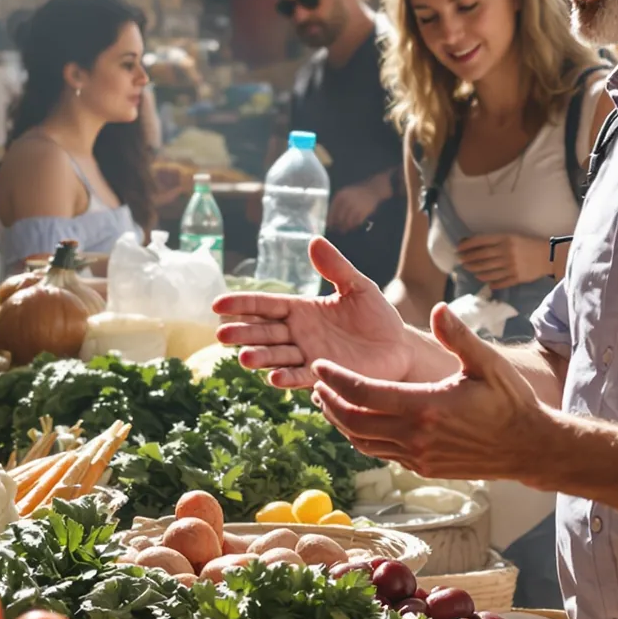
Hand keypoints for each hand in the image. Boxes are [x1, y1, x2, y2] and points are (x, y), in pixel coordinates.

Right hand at [215, 237, 457, 388]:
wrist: (399, 348)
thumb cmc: (378, 317)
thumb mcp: (358, 287)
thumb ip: (336, 267)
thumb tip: (314, 240)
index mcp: (301, 309)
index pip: (265, 305)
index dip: (242, 304)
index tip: (218, 304)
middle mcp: (298, 333)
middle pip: (263, 332)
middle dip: (243, 333)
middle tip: (222, 334)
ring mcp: (307, 355)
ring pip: (276, 356)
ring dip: (260, 357)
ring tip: (244, 358)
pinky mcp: (321, 375)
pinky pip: (300, 376)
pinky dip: (286, 378)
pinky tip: (274, 378)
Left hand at [312, 302, 556, 481]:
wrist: (528, 447)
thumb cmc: (510, 401)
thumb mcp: (488, 363)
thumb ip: (459, 336)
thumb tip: (438, 308)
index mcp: (426, 406)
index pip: (364, 393)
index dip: (336, 379)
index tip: (319, 367)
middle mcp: (416, 436)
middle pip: (353, 422)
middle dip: (329, 402)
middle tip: (317, 384)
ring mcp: (418, 456)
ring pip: (363, 443)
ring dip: (341, 422)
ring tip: (330, 401)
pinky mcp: (423, 468)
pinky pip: (381, 454)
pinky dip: (363, 437)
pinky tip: (361, 421)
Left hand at [327, 176, 389, 234]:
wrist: (372, 189)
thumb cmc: (356, 193)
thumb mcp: (344, 194)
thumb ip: (337, 204)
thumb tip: (330, 218)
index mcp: (340, 196)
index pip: (332, 211)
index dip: (330, 221)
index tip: (329, 227)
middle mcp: (346, 201)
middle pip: (339, 218)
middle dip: (338, 226)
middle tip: (338, 230)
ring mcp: (355, 207)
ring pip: (347, 222)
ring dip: (346, 227)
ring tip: (345, 230)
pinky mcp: (363, 212)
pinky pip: (356, 222)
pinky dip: (354, 226)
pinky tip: (353, 227)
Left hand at [453, 233, 552, 291]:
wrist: (549, 256)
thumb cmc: (528, 244)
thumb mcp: (512, 237)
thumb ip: (495, 241)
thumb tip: (473, 244)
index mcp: (505, 238)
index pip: (481, 241)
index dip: (467, 245)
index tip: (458, 248)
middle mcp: (506, 252)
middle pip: (481, 257)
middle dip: (468, 259)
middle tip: (461, 260)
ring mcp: (511, 266)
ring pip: (487, 270)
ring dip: (475, 270)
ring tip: (469, 269)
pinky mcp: (516, 278)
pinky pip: (499, 282)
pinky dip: (490, 282)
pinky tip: (485, 281)